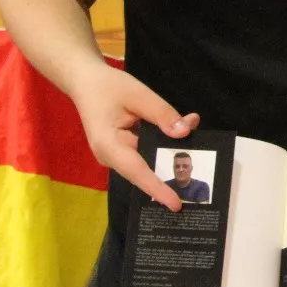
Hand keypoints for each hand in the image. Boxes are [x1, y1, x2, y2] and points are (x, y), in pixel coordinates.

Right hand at [69, 62, 198, 211]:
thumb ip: (162, 114)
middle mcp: (111, 157)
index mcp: (109, 146)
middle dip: (173, 169)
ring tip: (200, 142)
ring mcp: (116, 156)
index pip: (137, 172)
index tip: (176, 204)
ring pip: (148, 161)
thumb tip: (184, 133)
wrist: (85, 81)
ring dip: (171, 151)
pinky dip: (163, 144)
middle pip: (146, 170)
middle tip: (201, 173)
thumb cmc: (108, 87)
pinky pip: (145, 153)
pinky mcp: (122, 151)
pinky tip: (184, 128)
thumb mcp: (138, 94)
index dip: (157, 188)